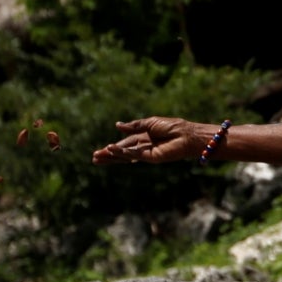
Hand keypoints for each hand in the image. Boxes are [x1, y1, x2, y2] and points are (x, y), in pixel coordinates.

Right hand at [93, 118, 209, 165]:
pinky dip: (122, 152)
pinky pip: (133, 154)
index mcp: (143, 138)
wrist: (186, 134)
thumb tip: (117, 125)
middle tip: (95, 158)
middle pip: (122, 152)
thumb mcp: (150, 123)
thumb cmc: (172, 127)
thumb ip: (133, 126)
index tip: (101, 151)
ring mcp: (146, 154)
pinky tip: (112, 149)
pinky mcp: (150, 158)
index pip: (124, 144)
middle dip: (109, 155)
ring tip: (98, 158)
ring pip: (125, 156)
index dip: (113, 148)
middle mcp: (143, 147)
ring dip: (112, 156)